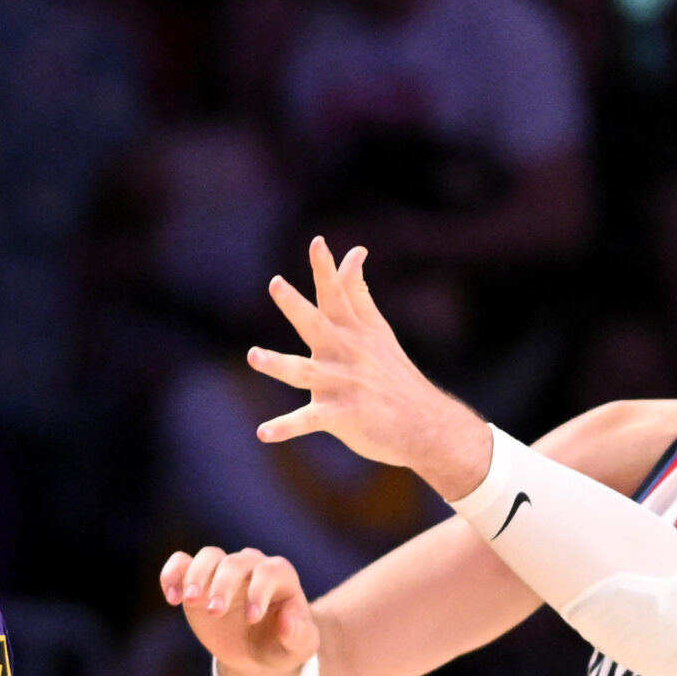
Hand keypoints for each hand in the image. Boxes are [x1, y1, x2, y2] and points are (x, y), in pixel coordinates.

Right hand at [159, 545, 319, 675]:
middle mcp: (251, 567)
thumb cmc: (282, 645)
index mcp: (280, 577)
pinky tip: (172, 598)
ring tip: (191, 601)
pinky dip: (172, 574)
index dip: (260, 590)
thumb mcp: (300, 646)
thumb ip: (298, 634)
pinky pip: (181, 564)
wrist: (257, 652)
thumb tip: (286, 620)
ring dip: (197, 575)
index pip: (270, 571)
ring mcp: (223, 571)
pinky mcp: (198, 581)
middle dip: (224, 585)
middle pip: (235, 562)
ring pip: (209, 556)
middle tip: (215, 612)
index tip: (252, 618)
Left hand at [245, 238, 494, 498]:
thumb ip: (358, 291)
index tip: (317, 242)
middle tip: (275, 283)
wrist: (424, 423)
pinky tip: (263, 433)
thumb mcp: (376, 329)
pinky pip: (307, 421)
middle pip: (316, 324)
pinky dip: (285, 428)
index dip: (325, 268)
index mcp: (351, 331)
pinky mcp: (340, 415)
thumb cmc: (394, 373)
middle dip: (295, 304)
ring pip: (304, 372)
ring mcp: (342, 384)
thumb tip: (355, 251)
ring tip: (253, 356)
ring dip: (278, 364)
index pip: (337, 294)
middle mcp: (344, 353)